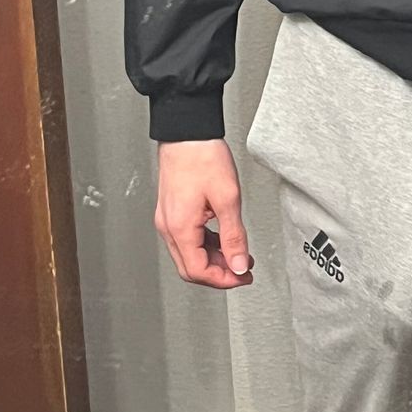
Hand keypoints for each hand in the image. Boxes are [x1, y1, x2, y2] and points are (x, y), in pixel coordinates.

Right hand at [154, 139, 254, 288]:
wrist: (187, 131)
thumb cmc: (203, 156)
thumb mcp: (228, 198)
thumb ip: (234, 236)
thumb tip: (239, 264)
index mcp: (180, 228)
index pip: (198, 271)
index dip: (224, 279)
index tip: (243, 276)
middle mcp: (168, 227)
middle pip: (191, 268)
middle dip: (219, 273)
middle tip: (242, 271)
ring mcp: (168, 218)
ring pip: (189, 253)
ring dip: (214, 259)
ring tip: (238, 255)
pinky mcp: (172, 210)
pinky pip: (187, 237)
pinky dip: (206, 244)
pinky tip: (223, 239)